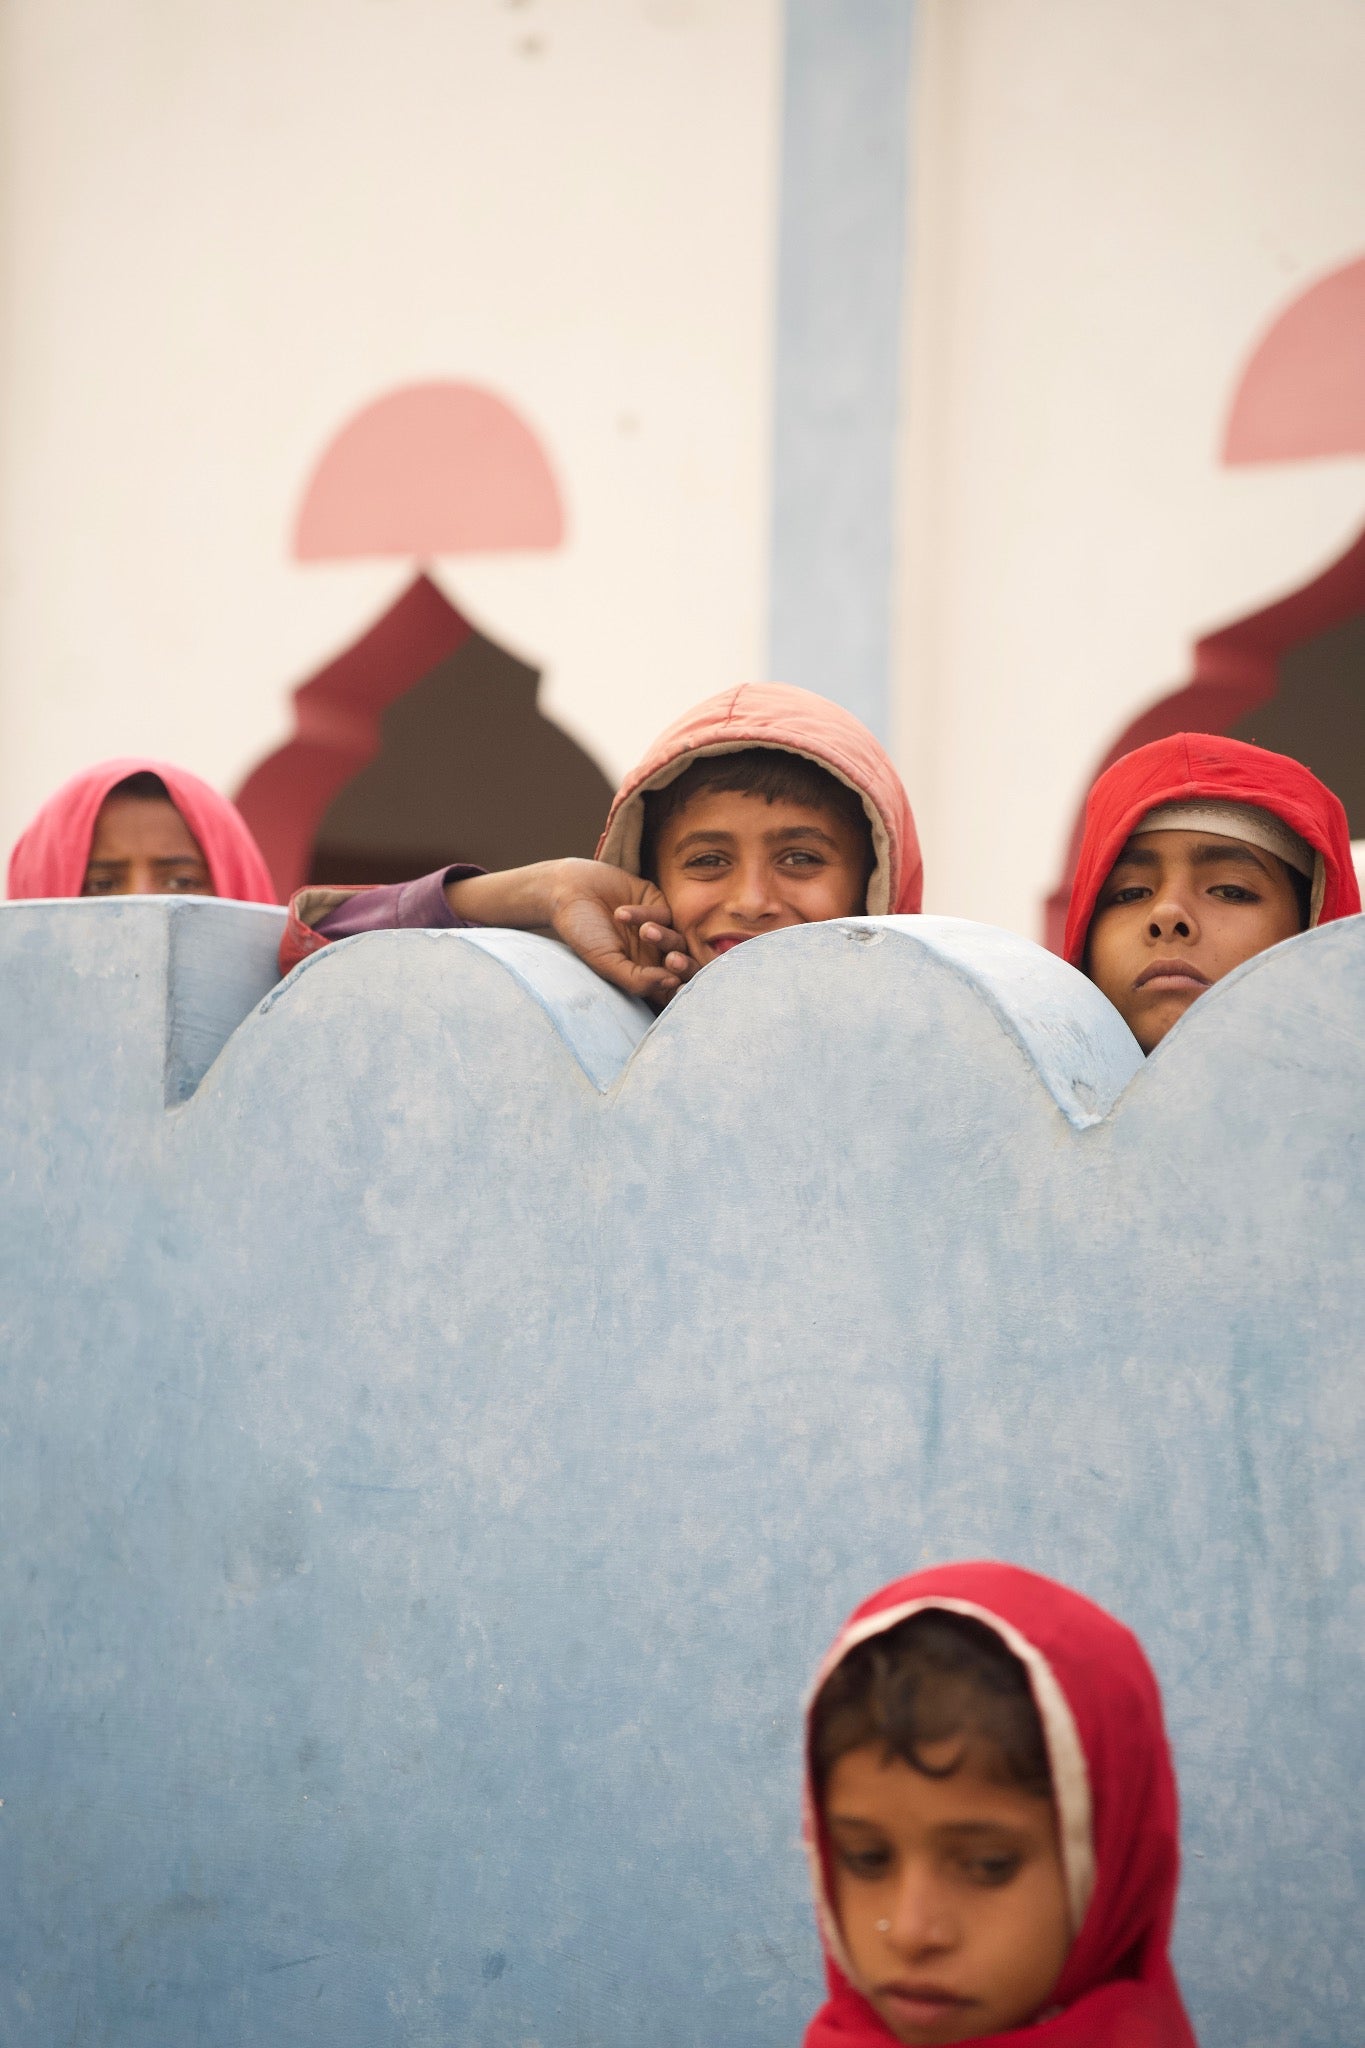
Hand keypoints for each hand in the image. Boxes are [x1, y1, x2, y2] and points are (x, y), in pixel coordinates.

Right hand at [548, 864, 695, 1004]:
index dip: (682, 992)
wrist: (568, 893)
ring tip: (645, 932)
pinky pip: (667, 914)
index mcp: (642, 975)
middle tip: (672, 961)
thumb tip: (673, 983)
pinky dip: (648, 915)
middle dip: (684, 965)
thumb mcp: (606, 963)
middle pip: (684, 966)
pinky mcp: (658, 904)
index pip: (671, 989)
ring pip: (679, 940)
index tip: (682, 988)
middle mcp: (653, 954)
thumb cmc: (583, 934)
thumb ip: (637, 979)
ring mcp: (658, 929)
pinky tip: (622, 913)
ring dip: (665, 937)